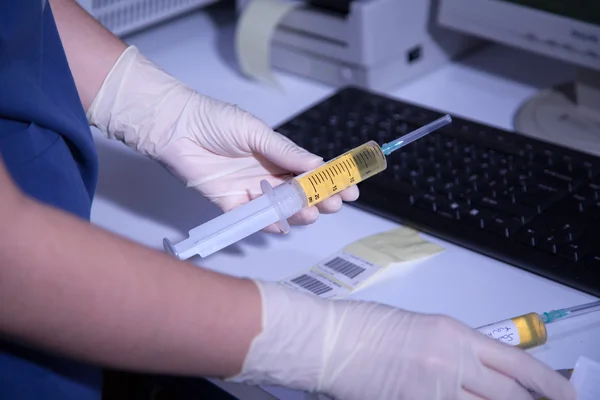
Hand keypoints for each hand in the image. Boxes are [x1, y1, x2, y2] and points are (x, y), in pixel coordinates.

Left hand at [87, 46, 357, 231]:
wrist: (176, 127)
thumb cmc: (216, 121)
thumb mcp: (256, 132)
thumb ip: (285, 152)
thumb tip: (318, 165)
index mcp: (277, 154)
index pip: (309, 172)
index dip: (330, 181)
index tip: (350, 189)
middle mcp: (267, 174)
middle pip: (299, 193)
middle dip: (319, 200)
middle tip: (333, 205)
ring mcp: (249, 190)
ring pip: (280, 207)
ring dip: (297, 212)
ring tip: (310, 213)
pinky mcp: (230, 203)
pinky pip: (252, 218)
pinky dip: (267, 223)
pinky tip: (281, 224)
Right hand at [229, 281, 575, 399]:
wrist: (330, 340)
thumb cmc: (365, 326)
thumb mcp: (420, 329)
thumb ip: (454, 349)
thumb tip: (479, 371)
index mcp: (454, 334)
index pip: (516, 363)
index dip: (549, 383)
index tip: (567, 394)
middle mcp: (452, 362)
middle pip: (509, 394)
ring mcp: (435, 389)